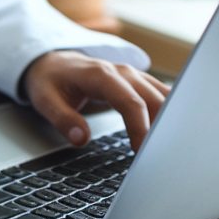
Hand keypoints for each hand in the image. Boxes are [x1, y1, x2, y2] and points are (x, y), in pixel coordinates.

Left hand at [23, 50, 169, 150]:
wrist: (53, 62)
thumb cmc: (49, 81)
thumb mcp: (45, 101)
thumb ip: (63, 120)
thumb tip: (81, 139)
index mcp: (101, 75)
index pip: (130, 102)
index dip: (140, 127)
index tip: (142, 151)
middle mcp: (123, 72)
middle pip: (154, 100)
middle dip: (161, 128)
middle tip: (162, 157)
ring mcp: (134, 76)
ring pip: (164, 96)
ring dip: (171, 120)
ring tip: (172, 148)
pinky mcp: (138, 82)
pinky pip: (162, 95)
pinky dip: (170, 113)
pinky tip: (173, 133)